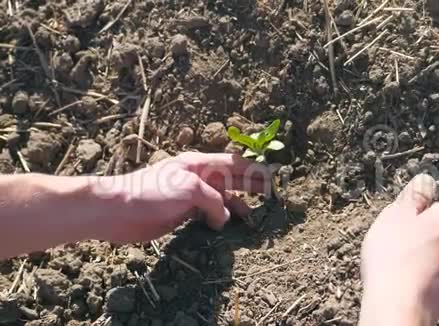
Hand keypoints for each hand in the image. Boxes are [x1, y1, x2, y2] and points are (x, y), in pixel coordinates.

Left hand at [91, 152, 271, 242]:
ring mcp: (191, 196)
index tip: (272, 176)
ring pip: (222, 200)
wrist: (118, 211)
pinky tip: (228, 227)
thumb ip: (214, 201)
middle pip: (231, 180)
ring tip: (254, 216)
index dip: (254, 169)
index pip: (234, 163)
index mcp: (200, 164)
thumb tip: (225, 219)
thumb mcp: (189, 189)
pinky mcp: (183, 213)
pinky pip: (209, 215)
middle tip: (272, 194)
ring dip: (238, 206)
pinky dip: (221, 220)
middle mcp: (198, 178)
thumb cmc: (151, 192)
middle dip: (252, 186)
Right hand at [359, 174, 438, 324]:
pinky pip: (430, 277)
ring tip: (394, 266)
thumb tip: (426, 179)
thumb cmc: (394, 256)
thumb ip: (413, 195)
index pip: (433, 208)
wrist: (398, 306)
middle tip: (393, 245)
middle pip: (435, 232)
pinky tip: (401, 282)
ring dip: (417, 258)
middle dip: (417, 237)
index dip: (412, 215)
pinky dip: (418, 277)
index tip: (397, 225)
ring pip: (433, 255)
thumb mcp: (396, 214)